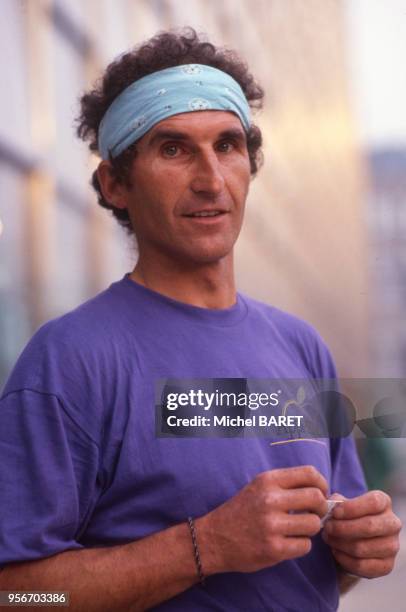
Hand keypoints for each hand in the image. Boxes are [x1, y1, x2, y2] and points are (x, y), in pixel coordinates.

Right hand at [197, 465, 328, 573]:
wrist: (214, 538)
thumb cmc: (241, 511)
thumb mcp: (259, 487)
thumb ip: (286, 485)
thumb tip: (321, 491)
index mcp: (268, 480)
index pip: (309, 474)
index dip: (322, 484)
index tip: (320, 493)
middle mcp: (270, 499)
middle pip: (316, 498)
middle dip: (321, 508)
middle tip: (314, 514)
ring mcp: (272, 525)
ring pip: (314, 524)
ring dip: (310, 529)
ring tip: (298, 529)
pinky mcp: (273, 549)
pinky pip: (305, 545)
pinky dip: (301, 545)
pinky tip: (288, 543)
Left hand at [322, 491, 401, 577]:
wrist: (354, 541)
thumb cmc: (348, 517)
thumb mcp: (343, 505)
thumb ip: (336, 502)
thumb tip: (330, 506)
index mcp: (384, 503)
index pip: (374, 502)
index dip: (352, 508)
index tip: (334, 513)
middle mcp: (392, 524)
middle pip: (369, 526)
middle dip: (342, 527)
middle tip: (327, 527)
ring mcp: (392, 546)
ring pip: (362, 547)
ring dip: (340, 544)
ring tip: (329, 538)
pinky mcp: (387, 565)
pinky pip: (361, 565)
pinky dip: (344, 559)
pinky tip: (335, 551)